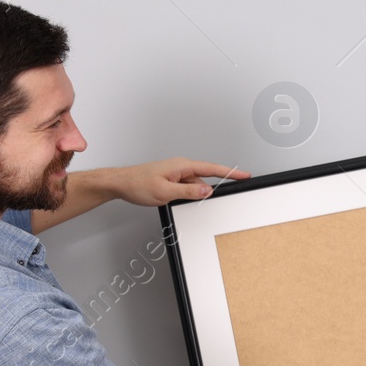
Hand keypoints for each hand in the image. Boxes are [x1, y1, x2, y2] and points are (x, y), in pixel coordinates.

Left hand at [113, 158, 249, 205]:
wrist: (121, 183)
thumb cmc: (138, 184)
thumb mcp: (165, 191)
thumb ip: (188, 191)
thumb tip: (207, 190)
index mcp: (182, 166)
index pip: (212, 168)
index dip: (230, 172)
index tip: (244, 175)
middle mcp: (181, 168)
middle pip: (204, 179)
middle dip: (207, 190)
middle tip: (206, 198)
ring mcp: (176, 174)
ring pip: (194, 186)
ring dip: (192, 195)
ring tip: (174, 199)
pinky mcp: (172, 181)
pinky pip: (186, 188)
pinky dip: (186, 195)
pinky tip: (174, 200)